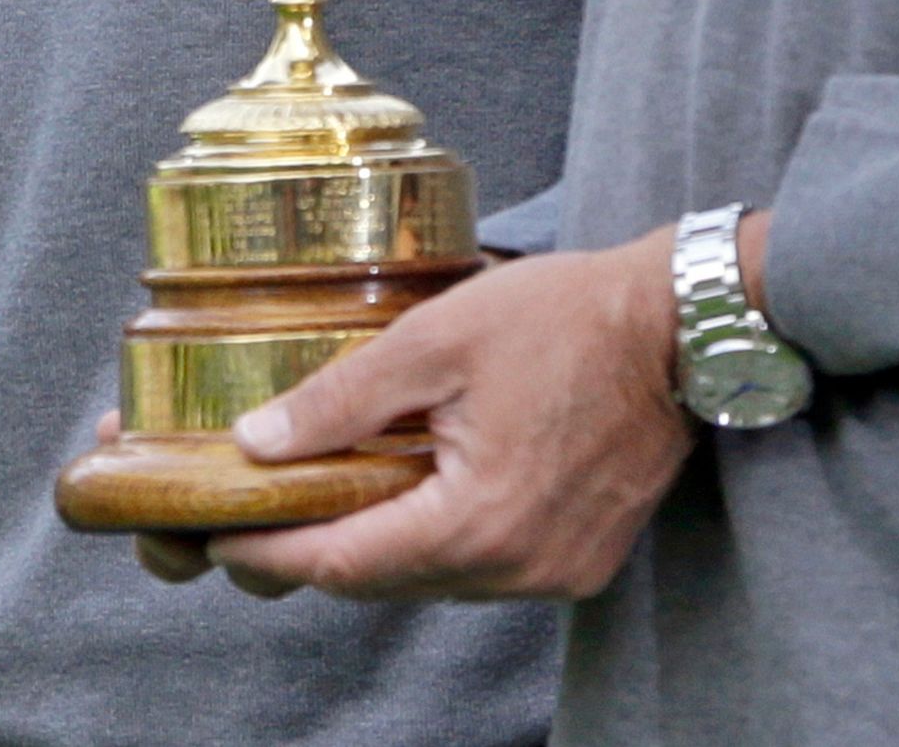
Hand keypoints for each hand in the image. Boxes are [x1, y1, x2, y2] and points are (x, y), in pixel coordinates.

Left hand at [140, 233, 699, 601]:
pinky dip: (434, 537)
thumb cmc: (566, 317)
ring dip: (376, 544)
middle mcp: (516, 567)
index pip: (342, 564)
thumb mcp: (436, 337)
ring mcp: (554, 572)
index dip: (268, 554)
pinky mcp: (579, 561)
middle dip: (312, 552)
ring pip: (430, 577)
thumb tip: (257, 441)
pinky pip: (480, 566)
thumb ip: (343, 397)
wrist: (685, 326)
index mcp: (477, 521)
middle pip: (382, 580)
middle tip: (252, 515)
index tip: (213, 538)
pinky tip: (408, 491)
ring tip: (320, 496)